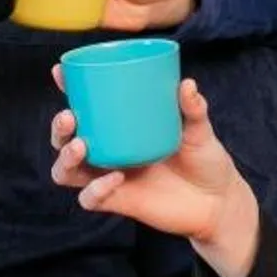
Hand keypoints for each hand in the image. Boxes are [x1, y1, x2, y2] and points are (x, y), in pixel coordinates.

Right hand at [50, 73, 262, 276]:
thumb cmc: (206, 161)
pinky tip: (114, 178)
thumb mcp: (200, 130)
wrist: (218, 203)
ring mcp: (109, 178)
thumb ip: (193, 109)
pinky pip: (91, 199)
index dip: (68, 90)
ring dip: (65, 158)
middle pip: (66, 140)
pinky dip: (95, 189)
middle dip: (59, 128)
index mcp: (120, 128)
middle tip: (70, 117)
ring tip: (80, 146)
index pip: (86, 108)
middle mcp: (109, 152)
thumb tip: (187, 84)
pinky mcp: (117, 202)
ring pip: (67, 171)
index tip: (61, 72)